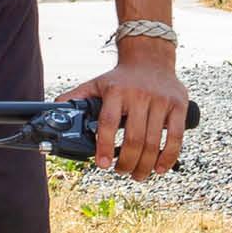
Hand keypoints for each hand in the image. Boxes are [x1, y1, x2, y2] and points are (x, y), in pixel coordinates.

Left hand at [63, 48, 187, 179]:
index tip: (103, 165)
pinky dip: (168, 157)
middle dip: (127, 163)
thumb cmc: (121, 78)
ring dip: (145, 165)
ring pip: (154, 142)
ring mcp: (161, 100)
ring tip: (138, 175)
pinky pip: (176, 137)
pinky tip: (160, 168)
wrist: (150, 58)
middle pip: (134, 138)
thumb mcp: (97, 83)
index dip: (105, 147)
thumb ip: (76, 97)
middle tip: (121, 172)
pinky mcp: (179, 105)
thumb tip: (53, 111)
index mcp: (116, 91)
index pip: (109, 123)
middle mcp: (139, 94)